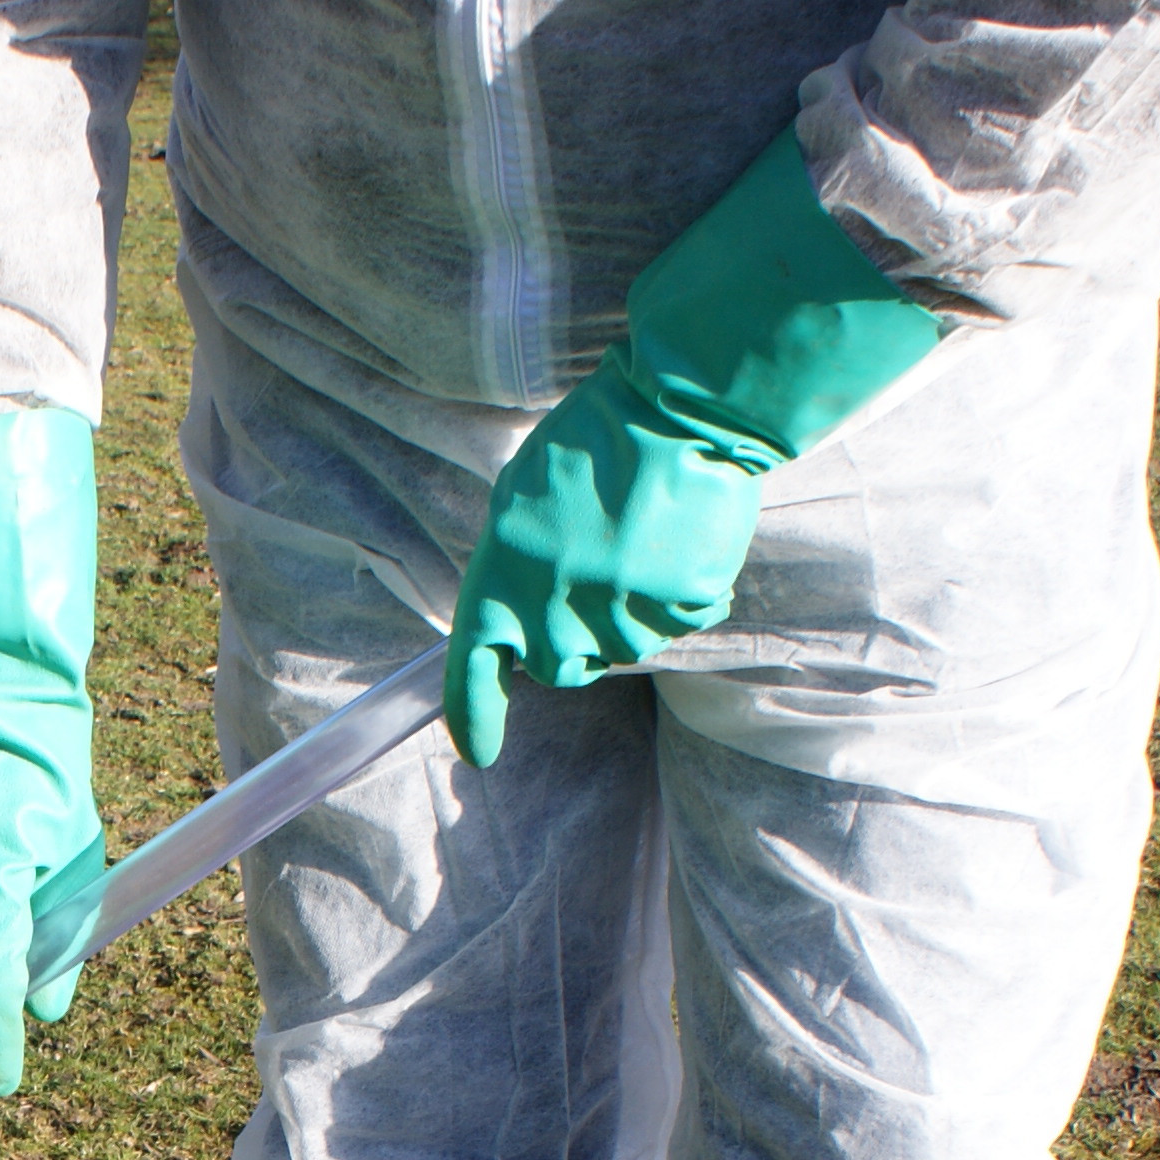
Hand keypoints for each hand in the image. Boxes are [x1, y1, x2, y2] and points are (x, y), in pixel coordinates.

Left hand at [443, 365, 768, 766]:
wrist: (681, 408)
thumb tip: (520, 627)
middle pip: (559, 668)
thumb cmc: (596, 442)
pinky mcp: (677, 605)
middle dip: (574, 640)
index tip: (481, 751)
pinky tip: (682, 541)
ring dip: (633, 608)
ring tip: (644, 538)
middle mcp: (555, 604)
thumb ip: (513, 571)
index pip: (476, 666)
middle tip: (597, 577)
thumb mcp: (522, 499)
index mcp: (503, 574)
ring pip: (623, 647)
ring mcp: (619, 610)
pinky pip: (680, 623)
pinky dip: (684, 593)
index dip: (475, 714)